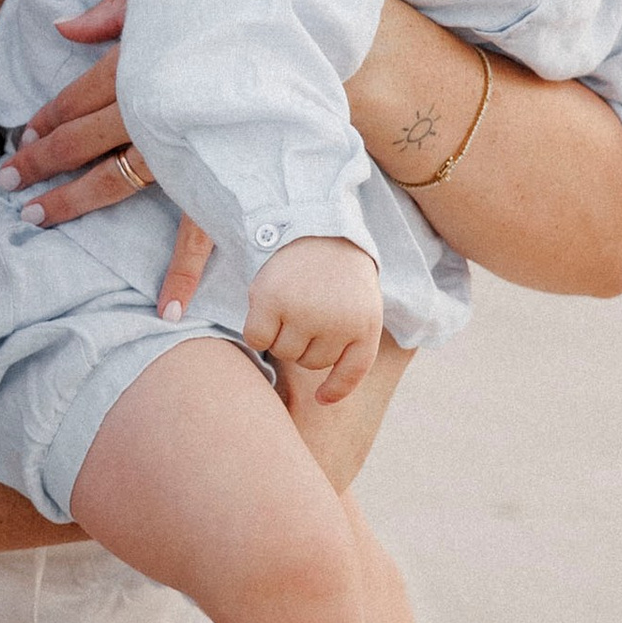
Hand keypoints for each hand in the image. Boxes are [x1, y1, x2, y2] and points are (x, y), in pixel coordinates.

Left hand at [0, 0, 215, 316]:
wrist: (297, 35)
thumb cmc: (227, 14)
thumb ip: (111, 14)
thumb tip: (61, 29)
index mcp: (136, 65)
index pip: (76, 99)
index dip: (45, 119)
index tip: (23, 135)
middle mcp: (151, 110)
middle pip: (80, 141)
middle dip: (40, 162)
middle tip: (7, 182)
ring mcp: (181, 149)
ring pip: (113, 181)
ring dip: (72, 201)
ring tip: (35, 217)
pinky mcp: (217, 178)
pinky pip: (198, 232)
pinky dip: (183, 272)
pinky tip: (166, 307)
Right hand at [243, 235, 384, 402]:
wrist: (313, 221)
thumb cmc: (335, 269)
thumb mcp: (357, 302)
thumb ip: (348, 342)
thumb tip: (324, 401)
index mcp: (365, 323)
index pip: (351, 372)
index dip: (334, 390)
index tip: (320, 398)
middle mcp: (337, 322)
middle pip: (309, 362)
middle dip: (305, 342)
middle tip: (308, 306)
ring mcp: (303, 311)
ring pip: (283, 352)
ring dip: (281, 334)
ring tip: (290, 301)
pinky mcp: (270, 299)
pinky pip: (256, 339)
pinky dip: (256, 330)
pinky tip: (264, 306)